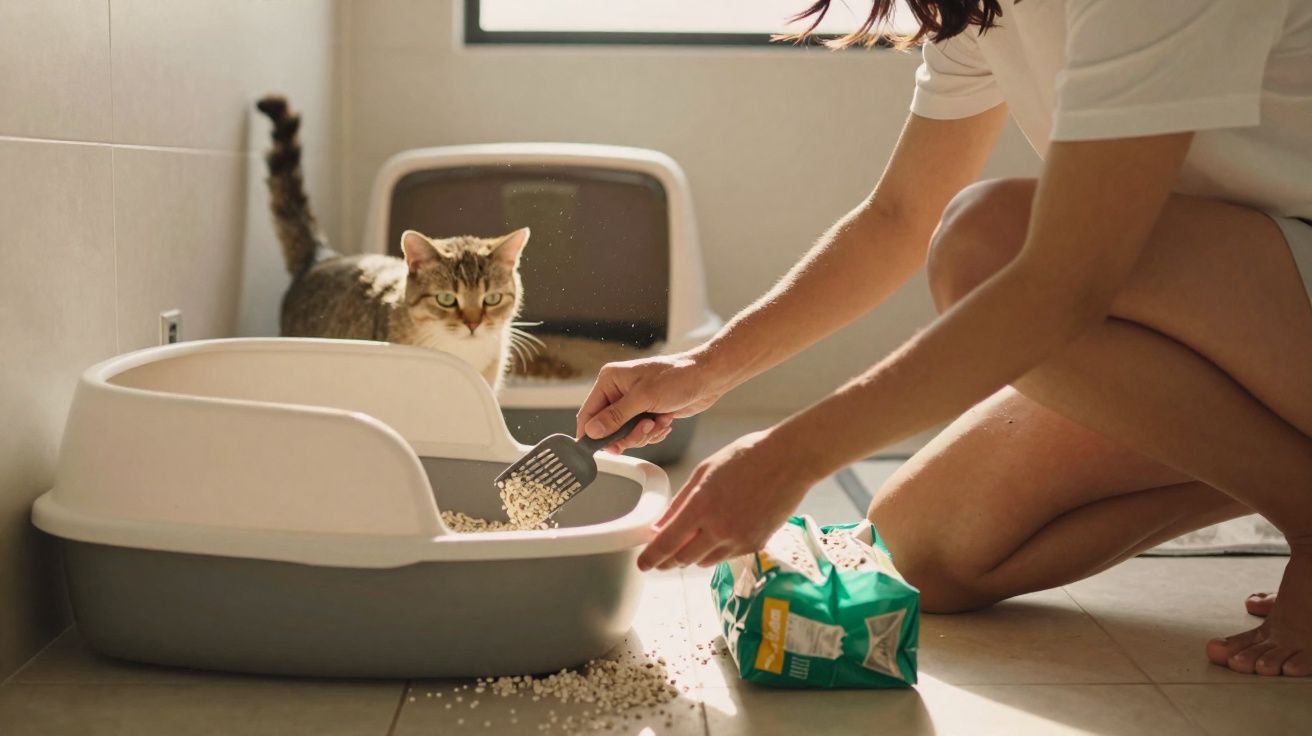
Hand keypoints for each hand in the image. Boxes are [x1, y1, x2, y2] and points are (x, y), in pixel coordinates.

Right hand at [576, 351, 726, 452]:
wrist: (707, 378)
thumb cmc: (677, 377)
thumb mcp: (644, 398)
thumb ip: (616, 416)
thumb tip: (591, 431)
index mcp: (610, 380)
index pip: (588, 412)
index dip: (592, 434)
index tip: (602, 449)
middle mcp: (618, 391)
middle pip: (607, 428)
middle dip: (628, 434)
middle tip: (645, 429)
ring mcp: (633, 403)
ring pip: (626, 434)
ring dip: (644, 434)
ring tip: (659, 422)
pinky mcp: (646, 412)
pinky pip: (641, 434)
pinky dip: (654, 433)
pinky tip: (665, 421)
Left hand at [636, 429, 818, 570]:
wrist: (790, 460)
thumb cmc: (746, 457)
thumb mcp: (704, 472)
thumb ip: (680, 502)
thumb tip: (660, 525)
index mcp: (701, 506)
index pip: (667, 543)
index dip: (651, 557)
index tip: (643, 563)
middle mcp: (719, 528)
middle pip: (683, 559)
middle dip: (668, 560)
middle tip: (661, 557)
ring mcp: (739, 540)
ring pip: (705, 561)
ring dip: (692, 555)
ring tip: (690, 542)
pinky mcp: (756, 544)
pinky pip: (727, 556)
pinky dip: (717, 550)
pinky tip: (718, 535)